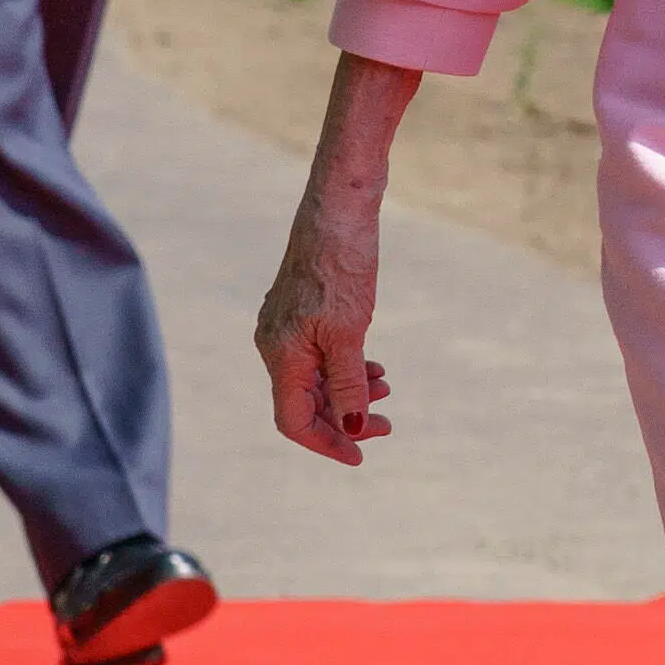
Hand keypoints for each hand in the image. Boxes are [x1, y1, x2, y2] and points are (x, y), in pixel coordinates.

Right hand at [257, 176, 393, 466]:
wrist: (339, 209)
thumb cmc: (342, 266)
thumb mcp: (349, 331)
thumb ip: (348, 382)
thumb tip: (350, 426)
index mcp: (281, 353)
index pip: (294, 420)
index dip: (327, 442)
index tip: (362, 455)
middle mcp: (276, 344)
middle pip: (306, 403)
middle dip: (345, 418)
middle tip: (388, 425)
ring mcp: (287, 327)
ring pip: (316, 379)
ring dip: (349, 393)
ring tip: (386, 389)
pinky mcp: (303, 311)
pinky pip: (320, 356)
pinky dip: (347, 369)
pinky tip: (374, 367)